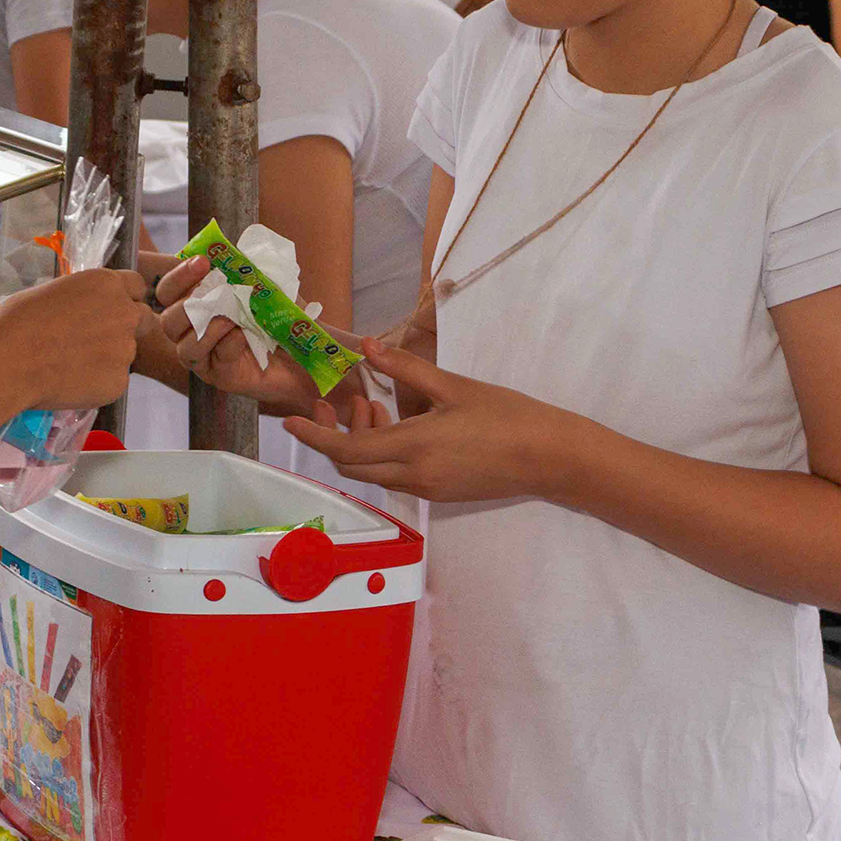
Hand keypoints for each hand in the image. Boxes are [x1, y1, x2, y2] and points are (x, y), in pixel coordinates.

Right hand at [0, 267, 146, 415]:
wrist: (6, 363)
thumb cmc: (16, 323)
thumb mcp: (51, 293)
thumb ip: (81, 299)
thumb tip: (82, 309)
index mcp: (106, 284)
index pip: (136, 286)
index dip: (124, 298)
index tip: (109, 309)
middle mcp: (124, 312)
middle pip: (142, 319)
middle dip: (126, 328)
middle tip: (96, 341)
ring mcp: (125, 349)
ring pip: (125, 353)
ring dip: (108, 358)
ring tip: (70, 364)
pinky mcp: (118, 382)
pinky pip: (113, 381)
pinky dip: (97, 383)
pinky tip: (69, 382)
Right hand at [152, 255, 337, 419]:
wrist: (307, 352)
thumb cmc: (283, 317)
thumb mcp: (268, 286)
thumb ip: (248, 271)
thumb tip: (232, 254)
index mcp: (199, 305)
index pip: (169, 291)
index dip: (179, 276)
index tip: (203, 262)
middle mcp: (195, 332)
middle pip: (168, 321)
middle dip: (187, 303)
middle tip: (218, 290)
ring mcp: (206, 357)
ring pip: (185, 346)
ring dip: (208, 327)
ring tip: (231, 317)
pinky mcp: (222, 376)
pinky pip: (214, 359)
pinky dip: (228, 343)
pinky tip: (244, 335)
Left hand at [282, 338, 566, 503]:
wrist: (549, 457)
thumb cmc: (505, 415)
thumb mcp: (453, 386)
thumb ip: (406, 369)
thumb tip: (367, 347)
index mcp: (413, 447)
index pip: (346, 449)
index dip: (315, 435)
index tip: (291, 419)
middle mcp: (412, 475)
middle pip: (353, 465)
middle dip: (335, 436)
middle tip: (335, 402)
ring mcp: (426, 489)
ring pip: (374, 472)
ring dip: (362, 442)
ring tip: (375, 402)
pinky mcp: (440, 492)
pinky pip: (396, 475)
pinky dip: (384, 452)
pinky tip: (399, 423)